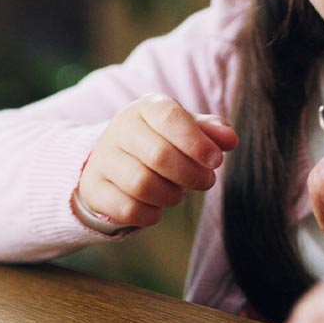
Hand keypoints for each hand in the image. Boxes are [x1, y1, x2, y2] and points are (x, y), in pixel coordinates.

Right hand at [77, 94, 237, 229]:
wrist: (113, 160)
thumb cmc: (160, 141)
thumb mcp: (186, 130)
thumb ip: (211, 131)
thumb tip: (230, 139)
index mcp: (146, 108)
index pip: (170, 118)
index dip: (196, 142)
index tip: (216, 161)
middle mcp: (120, 129)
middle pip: (159, 156)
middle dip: (190, 174)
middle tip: (206, 181)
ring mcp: (102, 159)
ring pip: (142, 185)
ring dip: (171, 196)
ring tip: (178, 193)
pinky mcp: (93, 188)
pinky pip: (126, 208)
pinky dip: (149, 214)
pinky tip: (156, 208)